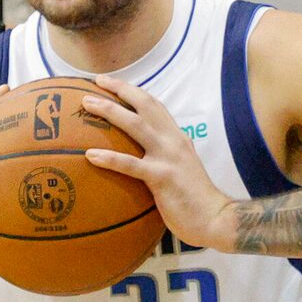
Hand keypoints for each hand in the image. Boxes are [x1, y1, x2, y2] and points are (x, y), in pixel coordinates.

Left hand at [80, 82, 238, 250]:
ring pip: (135, 125)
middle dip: (120, 89)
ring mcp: (169, 157)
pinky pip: (131, 165)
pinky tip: (89, 155)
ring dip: (110, 111)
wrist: (215, 218)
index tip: (111, 83)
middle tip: (96, 83)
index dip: (132, 91)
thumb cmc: (195, 200)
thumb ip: (167, 158)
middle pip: (145, 105)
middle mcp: (174, 141)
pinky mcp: (162, 177)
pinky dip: (109, 158)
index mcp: (177, 138)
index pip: (154, 106)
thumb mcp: (181, 170)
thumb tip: (147, 159)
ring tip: (86, 104)